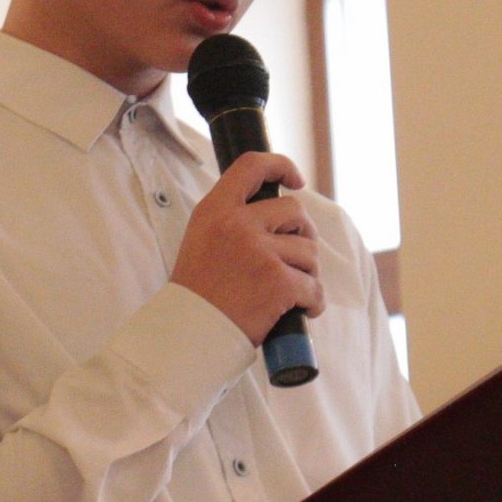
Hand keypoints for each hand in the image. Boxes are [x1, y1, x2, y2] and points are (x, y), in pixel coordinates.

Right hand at [171, 152, 323, 344]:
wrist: (188, 335)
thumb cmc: (196, 296)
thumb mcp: (201, 241)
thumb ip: (231, 221)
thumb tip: (276, 217)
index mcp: (215, 210)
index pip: (252, 166)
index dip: (281, 166)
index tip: (296, 180)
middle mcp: (238, 224)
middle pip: (294, 211)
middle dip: (303, 234)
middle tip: (295, 257)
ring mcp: (260, 252)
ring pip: (309, 251)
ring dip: (307, 272)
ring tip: (291, 291)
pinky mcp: (278, 282)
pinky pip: (313, 286)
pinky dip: (313, 301)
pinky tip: (304, 310)